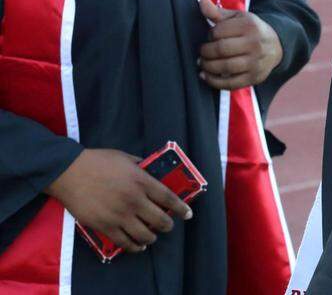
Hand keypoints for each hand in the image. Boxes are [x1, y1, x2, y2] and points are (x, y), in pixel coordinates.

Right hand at [45, 149, 191, 253]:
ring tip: (153, 237)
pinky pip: (123, 242)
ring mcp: (119, 215)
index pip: (168, 198)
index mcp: (141, 181)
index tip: (188, 215)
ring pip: (144, 234)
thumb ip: (141, 166)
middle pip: (159, 219)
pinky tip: (137, 246)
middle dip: (167, 225)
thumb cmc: (98, 161)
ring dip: (152, 237)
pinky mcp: (104, 226)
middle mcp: (134, 200)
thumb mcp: (125, 158)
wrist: (69, 172)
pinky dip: (133, 246)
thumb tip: (151, 170)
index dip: (181, 208)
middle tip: (168, 226)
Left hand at [198, 0, 282, 89]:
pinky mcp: (254, 78)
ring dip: (208, 66)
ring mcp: (255, 62)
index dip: (210, 35)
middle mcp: (254, 44)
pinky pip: (230, 83)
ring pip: (225, 67)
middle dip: (205, 52)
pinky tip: (206, 76)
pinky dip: (214, 81)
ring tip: (203, 63)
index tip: (210, 37)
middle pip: (221, 49)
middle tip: (202, 52)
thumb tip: (201, 0)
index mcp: (249, 26)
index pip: (219, 31)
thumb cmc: (251, 30)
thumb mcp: (238, 18)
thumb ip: (217, 12)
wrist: (276, 46)